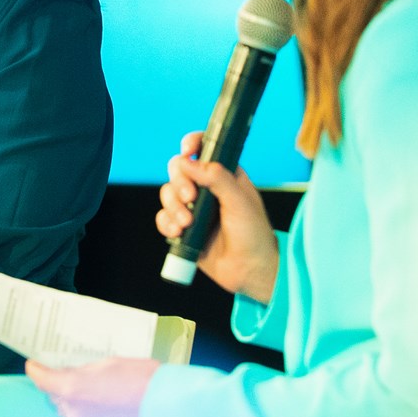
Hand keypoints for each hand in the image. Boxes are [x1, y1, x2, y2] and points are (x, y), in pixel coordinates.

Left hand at [26, 357, 159, 416]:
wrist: (168, 407)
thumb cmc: (140, 377)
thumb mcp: (108, 363)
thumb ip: (82, 371)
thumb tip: (70, 374)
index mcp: (71, 389)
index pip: (41, 380)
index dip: (36, 370)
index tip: (34, 364)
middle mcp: (74, 414)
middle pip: (56, 397)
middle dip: (61, 386)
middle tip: (75, 373)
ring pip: (73, 413)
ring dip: (78, 402)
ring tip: (97, 390)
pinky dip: (95, 416)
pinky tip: (111, 406)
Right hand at [156, 130, 278, 302]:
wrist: (249, 271)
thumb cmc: (254, 234)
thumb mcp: (240, 201)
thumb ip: (218, 178)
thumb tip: (190, 163)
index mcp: (225, 176)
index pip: (204, 150)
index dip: (192, 145)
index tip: (187, 151)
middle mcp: (207, 189)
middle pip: (178, 170)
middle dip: (179, 182)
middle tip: (190, 196)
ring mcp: (193, 208)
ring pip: (167, 194)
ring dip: (173, 206)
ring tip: (187, 223)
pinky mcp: (183, 228)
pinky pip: (164, 218)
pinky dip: (166, 223)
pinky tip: (178, 232)